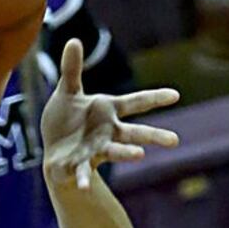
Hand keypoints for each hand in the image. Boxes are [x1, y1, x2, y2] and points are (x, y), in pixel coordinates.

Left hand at [39, 37, 178, 191]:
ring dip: (126, 153)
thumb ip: (71, 69)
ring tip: (140, 154)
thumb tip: (73, 39)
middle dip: (153, 135)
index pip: (135, 102)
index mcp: (108, 111)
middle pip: (134, 133)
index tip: (176, 95)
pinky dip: (83, 180)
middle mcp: (107, 133)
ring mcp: (95, 150)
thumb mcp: (67, 91)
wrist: (53, 149)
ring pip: (115, 152)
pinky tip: (84, 188)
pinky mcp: (79, 164)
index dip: (155, 98)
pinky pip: (83, 173)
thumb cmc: (65, 119)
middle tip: (175, 140)